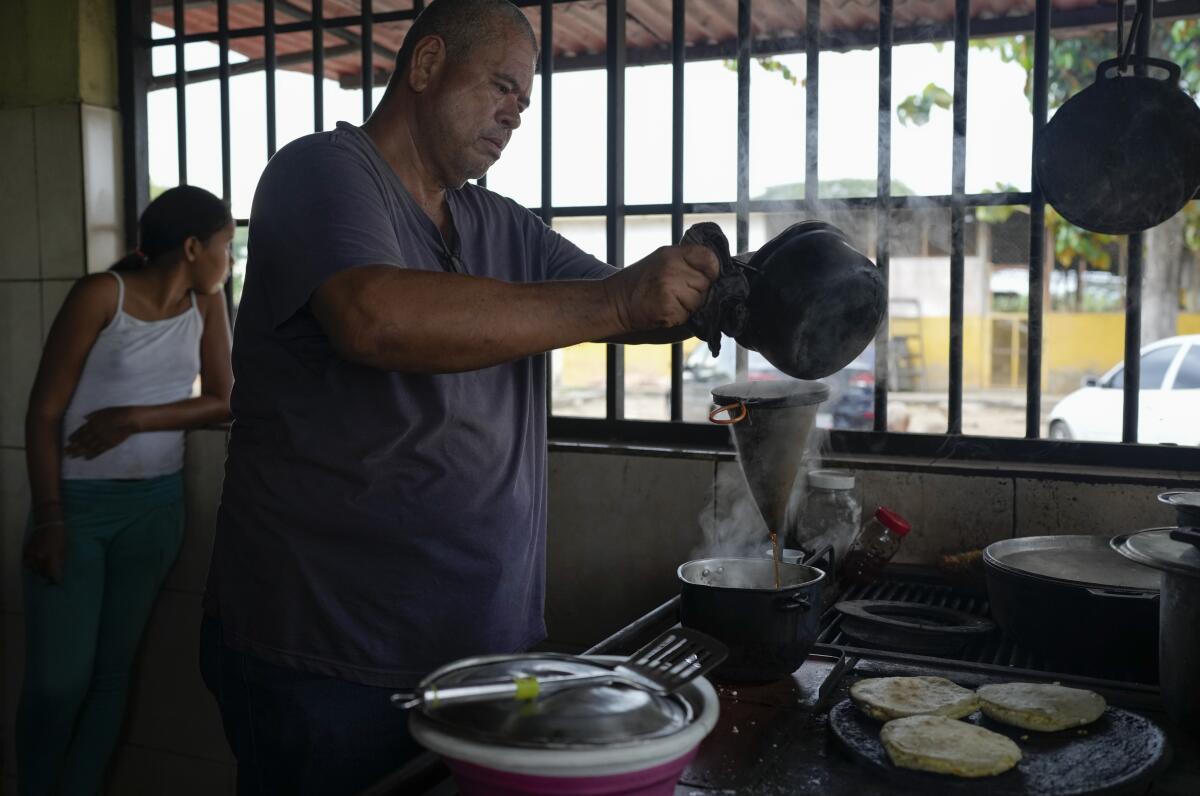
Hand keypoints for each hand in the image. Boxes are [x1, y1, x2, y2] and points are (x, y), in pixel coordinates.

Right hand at [24, 522, 66, 582]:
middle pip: (42, 573)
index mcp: (51, 557)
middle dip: (47, 574)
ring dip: (39, 570)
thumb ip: (60, 562)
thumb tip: (59, 572)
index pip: (52, 574)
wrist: (48, 524)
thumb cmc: (60, 536)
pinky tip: (37, 563)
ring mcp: (32, 555)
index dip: (55, 579)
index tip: (58, 581)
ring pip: (34, 569)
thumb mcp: (63, 550)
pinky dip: (32, 564)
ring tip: (44, 568)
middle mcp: (40, 558)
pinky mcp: (26, 551)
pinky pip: (27, 563)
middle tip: (51, 574)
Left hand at [65, 406, 140, 458]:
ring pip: (88, 447)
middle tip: (65, 452)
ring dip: (79, 452)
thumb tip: (84, 417)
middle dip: (72, 447)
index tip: (68, 441)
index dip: (74, 437)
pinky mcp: (109, 444)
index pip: (80, 431)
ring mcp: (101, 439)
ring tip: (72, 457)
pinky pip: (98, 451)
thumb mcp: (103, 411)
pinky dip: (92, 455)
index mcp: (92, 423)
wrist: (129, 419)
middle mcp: (95, 432)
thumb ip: (93, 415)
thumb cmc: (117, 412)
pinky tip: (86, 458)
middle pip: (81, 441)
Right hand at [603, 244, 718, 332]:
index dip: (711, 271)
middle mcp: (672, 268)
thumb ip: (688, 261)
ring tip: (669, 300)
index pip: (710, 259)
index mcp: (673, 253)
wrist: (615, 302)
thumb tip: (718, 272)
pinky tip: (665, 309)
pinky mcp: (668, 308)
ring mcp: (670, 288)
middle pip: (707, 284)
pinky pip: (690, 315)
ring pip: (700, 301)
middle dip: (698, 291)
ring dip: (690, 306)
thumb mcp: (663, 259)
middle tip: (676, 292)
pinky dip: (681, 316)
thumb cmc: (642, 282)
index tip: (699, 277)